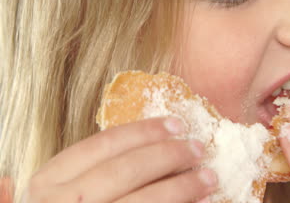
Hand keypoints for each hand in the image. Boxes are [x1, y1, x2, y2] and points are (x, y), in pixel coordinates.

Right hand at [23, 117, 216, 202]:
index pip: (104, 144)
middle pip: (126, 170)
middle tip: (197, 148)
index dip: (144, 131)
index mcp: (51, 181)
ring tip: (208, 177)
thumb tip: (152, 142)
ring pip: (144, 202)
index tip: (176, 124)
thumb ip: (93, 169)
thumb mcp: (66, 190)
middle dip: (168, 156)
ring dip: (182, 187)